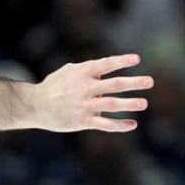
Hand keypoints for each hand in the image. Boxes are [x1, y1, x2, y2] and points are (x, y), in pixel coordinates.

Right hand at [29, 54, 151, 131]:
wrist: (35, 105)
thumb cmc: (54, 85)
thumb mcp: (69, 70)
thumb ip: (89, 68)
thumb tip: (106, 68)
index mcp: (83, 72)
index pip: (106, 64)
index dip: (122, 61)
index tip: (137, 59)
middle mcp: (86, 88)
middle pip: (115, 84)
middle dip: (134, 83)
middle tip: (150, 81)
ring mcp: (85, 105)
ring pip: (112, 105)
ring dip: (129, 104)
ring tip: (144, 103)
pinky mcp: (83, 121)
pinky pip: (105, 124)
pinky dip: (119, 125)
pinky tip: (133, 124)